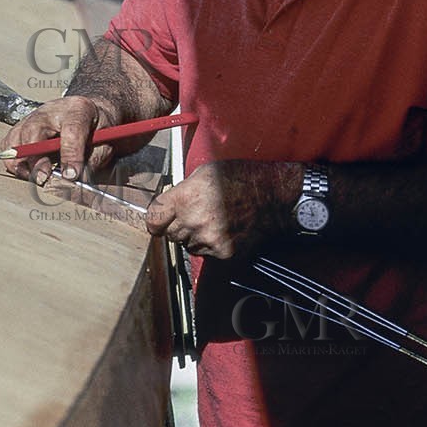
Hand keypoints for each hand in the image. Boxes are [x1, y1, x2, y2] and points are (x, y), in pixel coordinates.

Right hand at [0, 95, 118, 184]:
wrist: (85, 112)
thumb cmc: (95, 127)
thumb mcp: (105, 141)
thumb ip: (93, 161)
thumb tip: (77, 180)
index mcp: (77, 110)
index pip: (71, 131)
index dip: (70, 155)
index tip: (71, 175)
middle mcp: (50, 111)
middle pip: (33, 134)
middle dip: (37, 161)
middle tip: (45, 179)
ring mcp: (31, 118)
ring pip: (16, 141)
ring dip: (23, 164)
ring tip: (36, 177)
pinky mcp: (20, 127)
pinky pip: (8, 146)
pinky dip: (14, 162)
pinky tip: (28, 170)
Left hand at [144, 161, 299, 258]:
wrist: (273, 194)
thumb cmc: (241, 178)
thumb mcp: (204, 173)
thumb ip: (182, 191)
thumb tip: (168, 205)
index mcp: (185, 198)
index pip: (153, 220)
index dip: (155, 220)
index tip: (159, 220)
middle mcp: (194, 221)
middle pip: (169, 235)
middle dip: (176, 226)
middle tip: (192, 215)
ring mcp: (209, 238)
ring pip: (186, 245)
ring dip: (193, 236)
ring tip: (211, 221)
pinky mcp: (223, 251)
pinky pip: (205, 253)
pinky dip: (210, 244)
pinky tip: (222, 229)